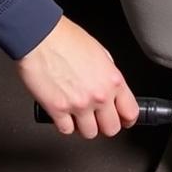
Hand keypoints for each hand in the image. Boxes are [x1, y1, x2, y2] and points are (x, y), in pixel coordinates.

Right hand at [16, 16, 139, 137]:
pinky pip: (67, 131)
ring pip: (90, 133)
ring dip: (85, 126)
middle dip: (105, 124)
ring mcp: (78, 105)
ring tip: (79, 114)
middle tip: (99, 118)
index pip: (130, 111)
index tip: (123, 119)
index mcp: (112, 79)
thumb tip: (110, 87)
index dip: (127, 118)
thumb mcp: (99, 51)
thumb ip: (107, 73)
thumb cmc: (66, 39)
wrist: (41, 37)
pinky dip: (66, 125)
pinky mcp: (58, 111)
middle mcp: (98, 95)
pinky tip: (64, 113)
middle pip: (111, 129)